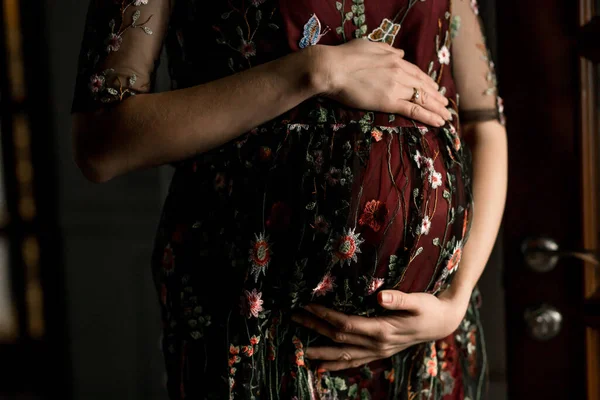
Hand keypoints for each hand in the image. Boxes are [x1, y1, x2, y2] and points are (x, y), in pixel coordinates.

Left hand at [290, 289, 468, 371]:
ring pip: (344, 354)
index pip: (346, 324)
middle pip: (339, 339)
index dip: (325, 315)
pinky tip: (323, 367)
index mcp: (382, 330)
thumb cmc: (429, 307)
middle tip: (294, 319)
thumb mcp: (417, 300)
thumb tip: (380, 296)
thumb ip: (399, 299)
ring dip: (321, 352)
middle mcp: (377, 344)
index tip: (308, 305)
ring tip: (300, 350)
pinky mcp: (380, 352)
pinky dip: (338, 365)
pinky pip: (354, 362)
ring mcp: (378, 351)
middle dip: (315, 329)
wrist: (442, 322)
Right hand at [310, 40, 451, 126]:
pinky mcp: (389, 101)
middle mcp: (399, 72)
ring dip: (437, 108)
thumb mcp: (369, 45)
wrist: (332, 68)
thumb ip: (387, 49)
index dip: (427, 82)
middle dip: (436, 96)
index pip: (416, 72)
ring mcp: (396, 87)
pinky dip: (429, 116)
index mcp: (394, 59)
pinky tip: (438, 122)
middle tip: (446, 105)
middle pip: (423, 86)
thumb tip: (401, 53)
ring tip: (446, 116)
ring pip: (423, 98)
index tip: (434, 88)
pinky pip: (414, 110)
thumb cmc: (344, 56)